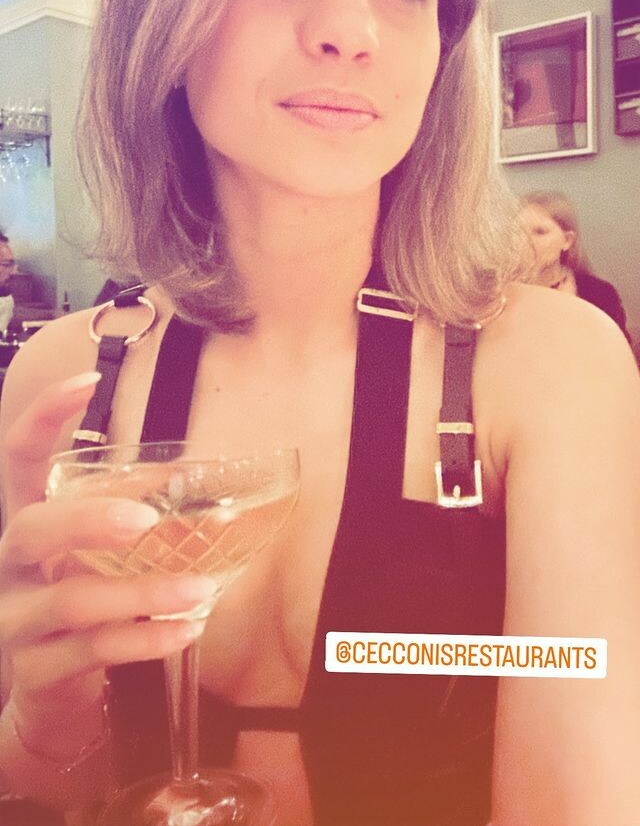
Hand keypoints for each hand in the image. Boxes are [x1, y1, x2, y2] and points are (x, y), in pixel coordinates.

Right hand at [0, 373, 213, 747]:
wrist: (51, 692)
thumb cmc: (79, 596)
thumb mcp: (92, 551)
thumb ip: (124, 512)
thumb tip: (189, 477)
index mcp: (25, 519)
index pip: (19, 458)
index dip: (42, 416)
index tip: (87, 380)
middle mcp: (9, 565)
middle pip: (32, 530)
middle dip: (87, 520)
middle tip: (146, 518)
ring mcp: (15, 620)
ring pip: (71, 601)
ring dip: (142, 592)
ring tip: (199, 588)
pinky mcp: (37, 671)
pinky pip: (93, 652)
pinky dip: (145, 640)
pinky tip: (187, 628)